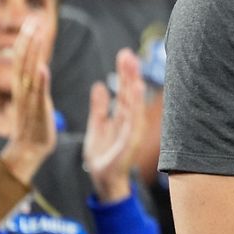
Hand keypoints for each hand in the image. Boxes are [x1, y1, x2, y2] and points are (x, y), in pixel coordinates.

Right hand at [0, 18, 55, 183]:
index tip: (32, 20)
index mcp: (22, 86)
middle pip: (22, 60)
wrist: (30, 149)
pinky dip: (40, 81)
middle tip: (33, 19)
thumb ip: (35, 81)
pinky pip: (38, 94)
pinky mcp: (38, 111)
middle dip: (27, 39)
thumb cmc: (35, 123)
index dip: (26, 39)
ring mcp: (29, 100)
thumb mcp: (34, 97)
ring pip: (28, 72)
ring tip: (37, 34)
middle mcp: (22, 90)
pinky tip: (43, 67)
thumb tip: (37, 65)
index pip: (22, 58)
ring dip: (32, 53)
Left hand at [84, 49, 145, 202]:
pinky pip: (133, 120)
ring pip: (133, 104)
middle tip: (128, 55)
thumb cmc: (102, 154)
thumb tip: (99, 85)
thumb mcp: (97, 125)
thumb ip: (99, 106)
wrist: (102, 179)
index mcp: (121, 116)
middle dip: (130, 74)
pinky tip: (136, 91)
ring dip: (133, 86)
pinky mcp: (130, 141)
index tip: (125, 55)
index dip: (124, 74)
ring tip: (133, 69)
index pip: (124, 91)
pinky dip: (135, 106)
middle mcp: (129, 121)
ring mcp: (131, 131)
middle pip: (130, 94)